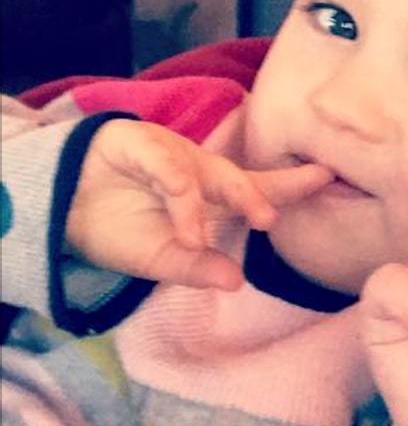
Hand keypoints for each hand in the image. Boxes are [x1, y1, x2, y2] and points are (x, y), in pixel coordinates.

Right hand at [66, 119, 333, 290]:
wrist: (59, 205)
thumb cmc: (119, 228)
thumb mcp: (157, 258)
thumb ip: (194, 268)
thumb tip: (237, 282)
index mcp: (212, 196)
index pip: (260, 190)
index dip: (294, 185)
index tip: (331, 177)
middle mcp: (200, 170)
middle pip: (239, 178)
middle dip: (260, 193)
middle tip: (271, 218)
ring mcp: (171, 154)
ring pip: (200, 172)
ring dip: (204, 202)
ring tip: (203, 235)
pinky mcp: (138, 143)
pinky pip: (161, 160)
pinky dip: (171, 179)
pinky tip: (176, 195)